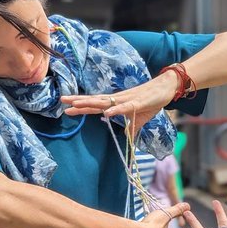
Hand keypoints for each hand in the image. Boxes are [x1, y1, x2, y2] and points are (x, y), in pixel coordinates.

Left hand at [61, 70, 178, 134]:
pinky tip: (106, 113)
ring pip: (105, 102)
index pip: (95, 105)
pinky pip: (124, 108)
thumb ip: (132, 127)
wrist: (165, 89)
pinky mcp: (137, 103)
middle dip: (78, 102)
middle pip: (95, 101)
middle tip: (62, 101)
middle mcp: (117, 100)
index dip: (81, 106)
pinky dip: (115, 110)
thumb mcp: (140, 119)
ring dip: (91, 103)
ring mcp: (126, 101)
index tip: (66, 108)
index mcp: (116, 104)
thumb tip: (128, 138)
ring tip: (76, 104)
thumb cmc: (151, 102)